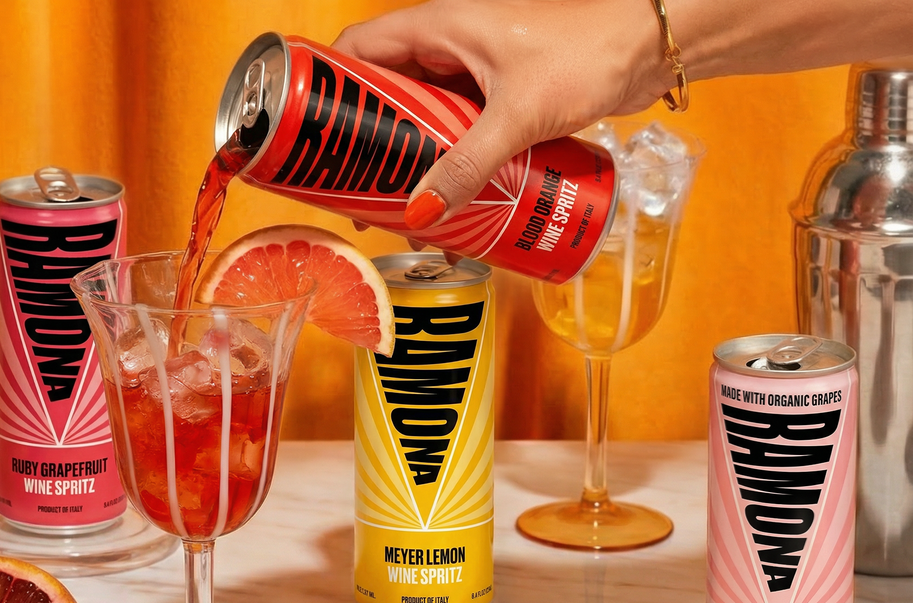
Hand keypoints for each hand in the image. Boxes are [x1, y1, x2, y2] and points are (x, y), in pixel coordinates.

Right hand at [333, 0, 675, 230]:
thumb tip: (421, 215)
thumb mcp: (517, 115)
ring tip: (402, 211)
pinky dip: (449, 166)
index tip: (311, 136)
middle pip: (383, 96)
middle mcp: (446, 46)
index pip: (356, 51)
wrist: (651, 48)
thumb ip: (467, 165)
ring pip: (420, 120)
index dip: (327, 90)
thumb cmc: (587, 54)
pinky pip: (456, 134)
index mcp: (436, 27)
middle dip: (369, 146)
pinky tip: (452, 206)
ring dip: (411, 164)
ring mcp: (472, 73)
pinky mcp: (498, 98)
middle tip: (356, 192)